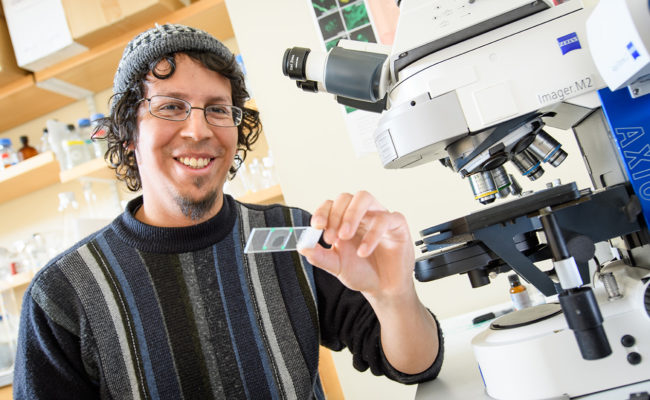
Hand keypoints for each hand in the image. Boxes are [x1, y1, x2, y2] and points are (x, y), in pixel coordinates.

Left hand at [298, 191, 415, 300]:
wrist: (383, 289)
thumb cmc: (362, 273)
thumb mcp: (335, 266)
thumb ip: (319, 256)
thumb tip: (303, 245)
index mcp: (345, 221)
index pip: (331, 205)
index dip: (322, 212)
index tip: (317, 226)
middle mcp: (361, 216)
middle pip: (346, 197)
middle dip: (335, 215)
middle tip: (332, 237)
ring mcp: (379, 217)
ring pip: (365, 198)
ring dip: (351, 214)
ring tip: (345, 236)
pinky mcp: (397, 225)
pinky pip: (385, 218)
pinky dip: (372, 234)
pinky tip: (363, 251)